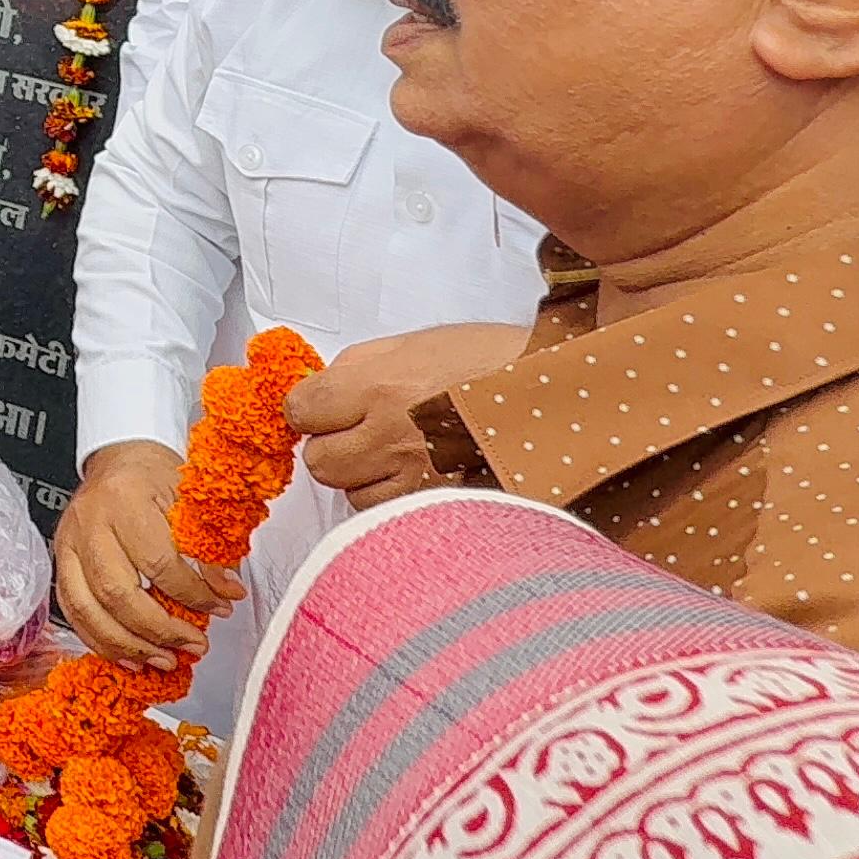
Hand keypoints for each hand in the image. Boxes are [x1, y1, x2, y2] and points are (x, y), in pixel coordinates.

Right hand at [52, 441, 242, 670]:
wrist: (121, 459)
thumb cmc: (155, 478)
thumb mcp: (190, 502)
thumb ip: (208, 549)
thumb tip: (227, 593)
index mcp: (126, 499)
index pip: (159, 562)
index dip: (193, 595)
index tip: (219, 608)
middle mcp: (90, 521)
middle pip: (117, 592)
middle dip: (158, 630)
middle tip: (192, 645)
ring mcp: (68, 542)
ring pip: (87, 609)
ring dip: (127, 644)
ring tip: (162, 659)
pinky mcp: (59, 559)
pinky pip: (72, 611)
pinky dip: (99, 640)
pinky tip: (128, 654)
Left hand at [284, 320, 526, 511]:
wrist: (557, 393)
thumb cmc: (492, 360)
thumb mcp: (415, 344)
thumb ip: (355, 368)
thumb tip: (316, 390)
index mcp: (378, 388)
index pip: (301, 412)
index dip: (308, 409)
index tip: (321, 407)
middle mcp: (390, 439)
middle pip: (319, 462)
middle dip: (333, 446)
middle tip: (362, 430)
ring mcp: (416, 481)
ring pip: (352, 495)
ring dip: (365, 477)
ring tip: (402, 452)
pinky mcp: (441, 508)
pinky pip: (391, 514)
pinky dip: (396, 498)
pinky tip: (422, 474)